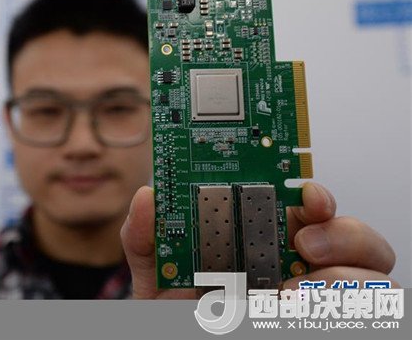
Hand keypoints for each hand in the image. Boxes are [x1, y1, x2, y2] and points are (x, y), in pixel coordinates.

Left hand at [121, 183, 397, 298]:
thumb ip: (147, 238)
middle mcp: (299, 267)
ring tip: (294, 293)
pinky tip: (295, 310)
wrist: (176, 338)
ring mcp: (317, 299)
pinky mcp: (326, 320)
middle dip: (342, 234)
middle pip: (354, 236)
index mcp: (263, 241)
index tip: (306, 196)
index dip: (317, 196)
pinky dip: (345, 309)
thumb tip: (147, 198)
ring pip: (374, 277)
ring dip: (345, 279)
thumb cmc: (177, 311)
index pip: (308, 207)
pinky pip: (367, 314)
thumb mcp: (157, 276)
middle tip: (305, 246)